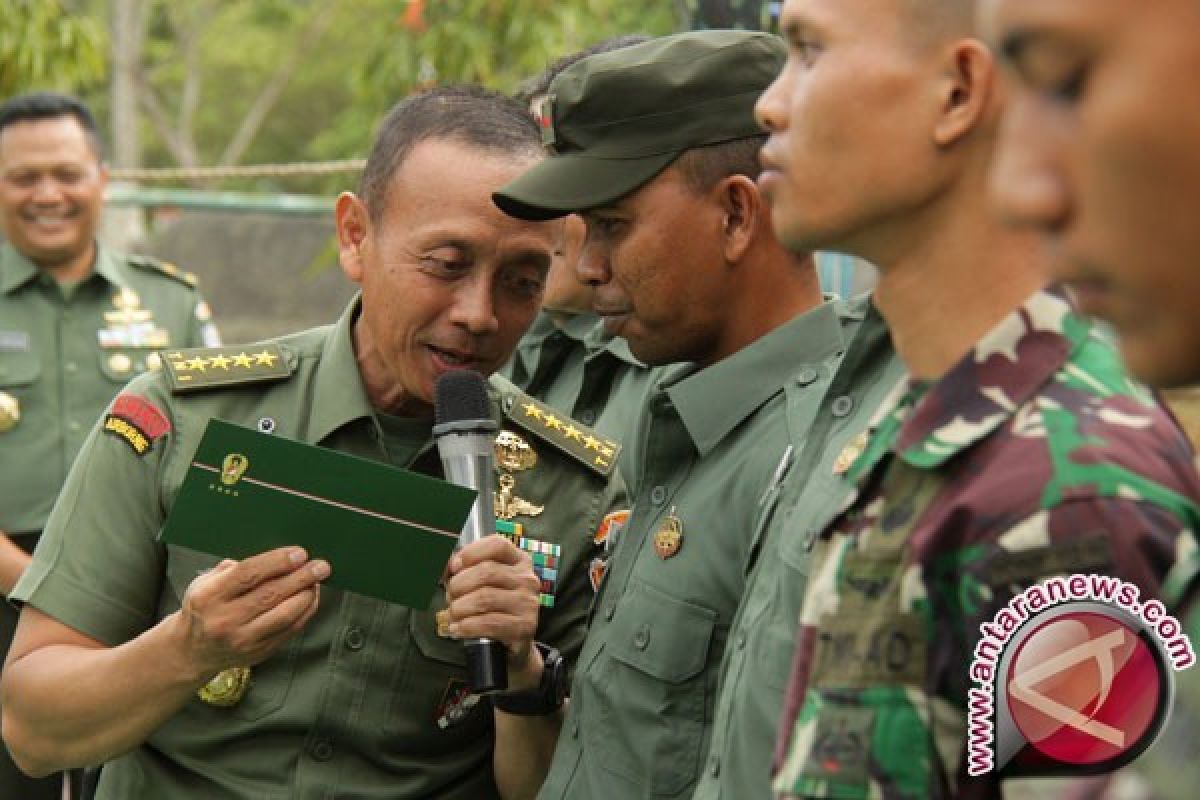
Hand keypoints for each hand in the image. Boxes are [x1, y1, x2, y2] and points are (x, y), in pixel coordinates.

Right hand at [173, 546, 328, 681]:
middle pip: (271, 594)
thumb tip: (272, 557)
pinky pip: (290, 630)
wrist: (193, 651)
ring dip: (307, 595)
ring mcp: (243, 640)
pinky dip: (305, 611)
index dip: (277, 561)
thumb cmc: (204, 609)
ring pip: (285, 614)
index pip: (248, 574)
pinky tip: (310, 598)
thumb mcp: (205, 582)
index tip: (299, 553)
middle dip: (301, 577)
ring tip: (317, 580)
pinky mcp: (259, 652)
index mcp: (209, 597)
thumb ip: (233, 568)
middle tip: (320, 566)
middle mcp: (225, 620)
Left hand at [445, 535, 542, 686]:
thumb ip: (464, 570)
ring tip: (453, 614)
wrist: (511, 646)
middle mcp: (527, 579)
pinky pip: (488, 623)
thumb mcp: (481, 584)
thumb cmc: (492, 609)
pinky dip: (466, 626)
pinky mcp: (524, 627)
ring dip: (460, 607)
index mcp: (518, 561)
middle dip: (459, 585)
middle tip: (450, 597)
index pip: (497, 544)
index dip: (471, 553)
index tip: (454, 567)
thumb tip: (445, 565)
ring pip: (484, 597)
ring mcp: (528, 603)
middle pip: (486, 572)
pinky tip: (458, 628)